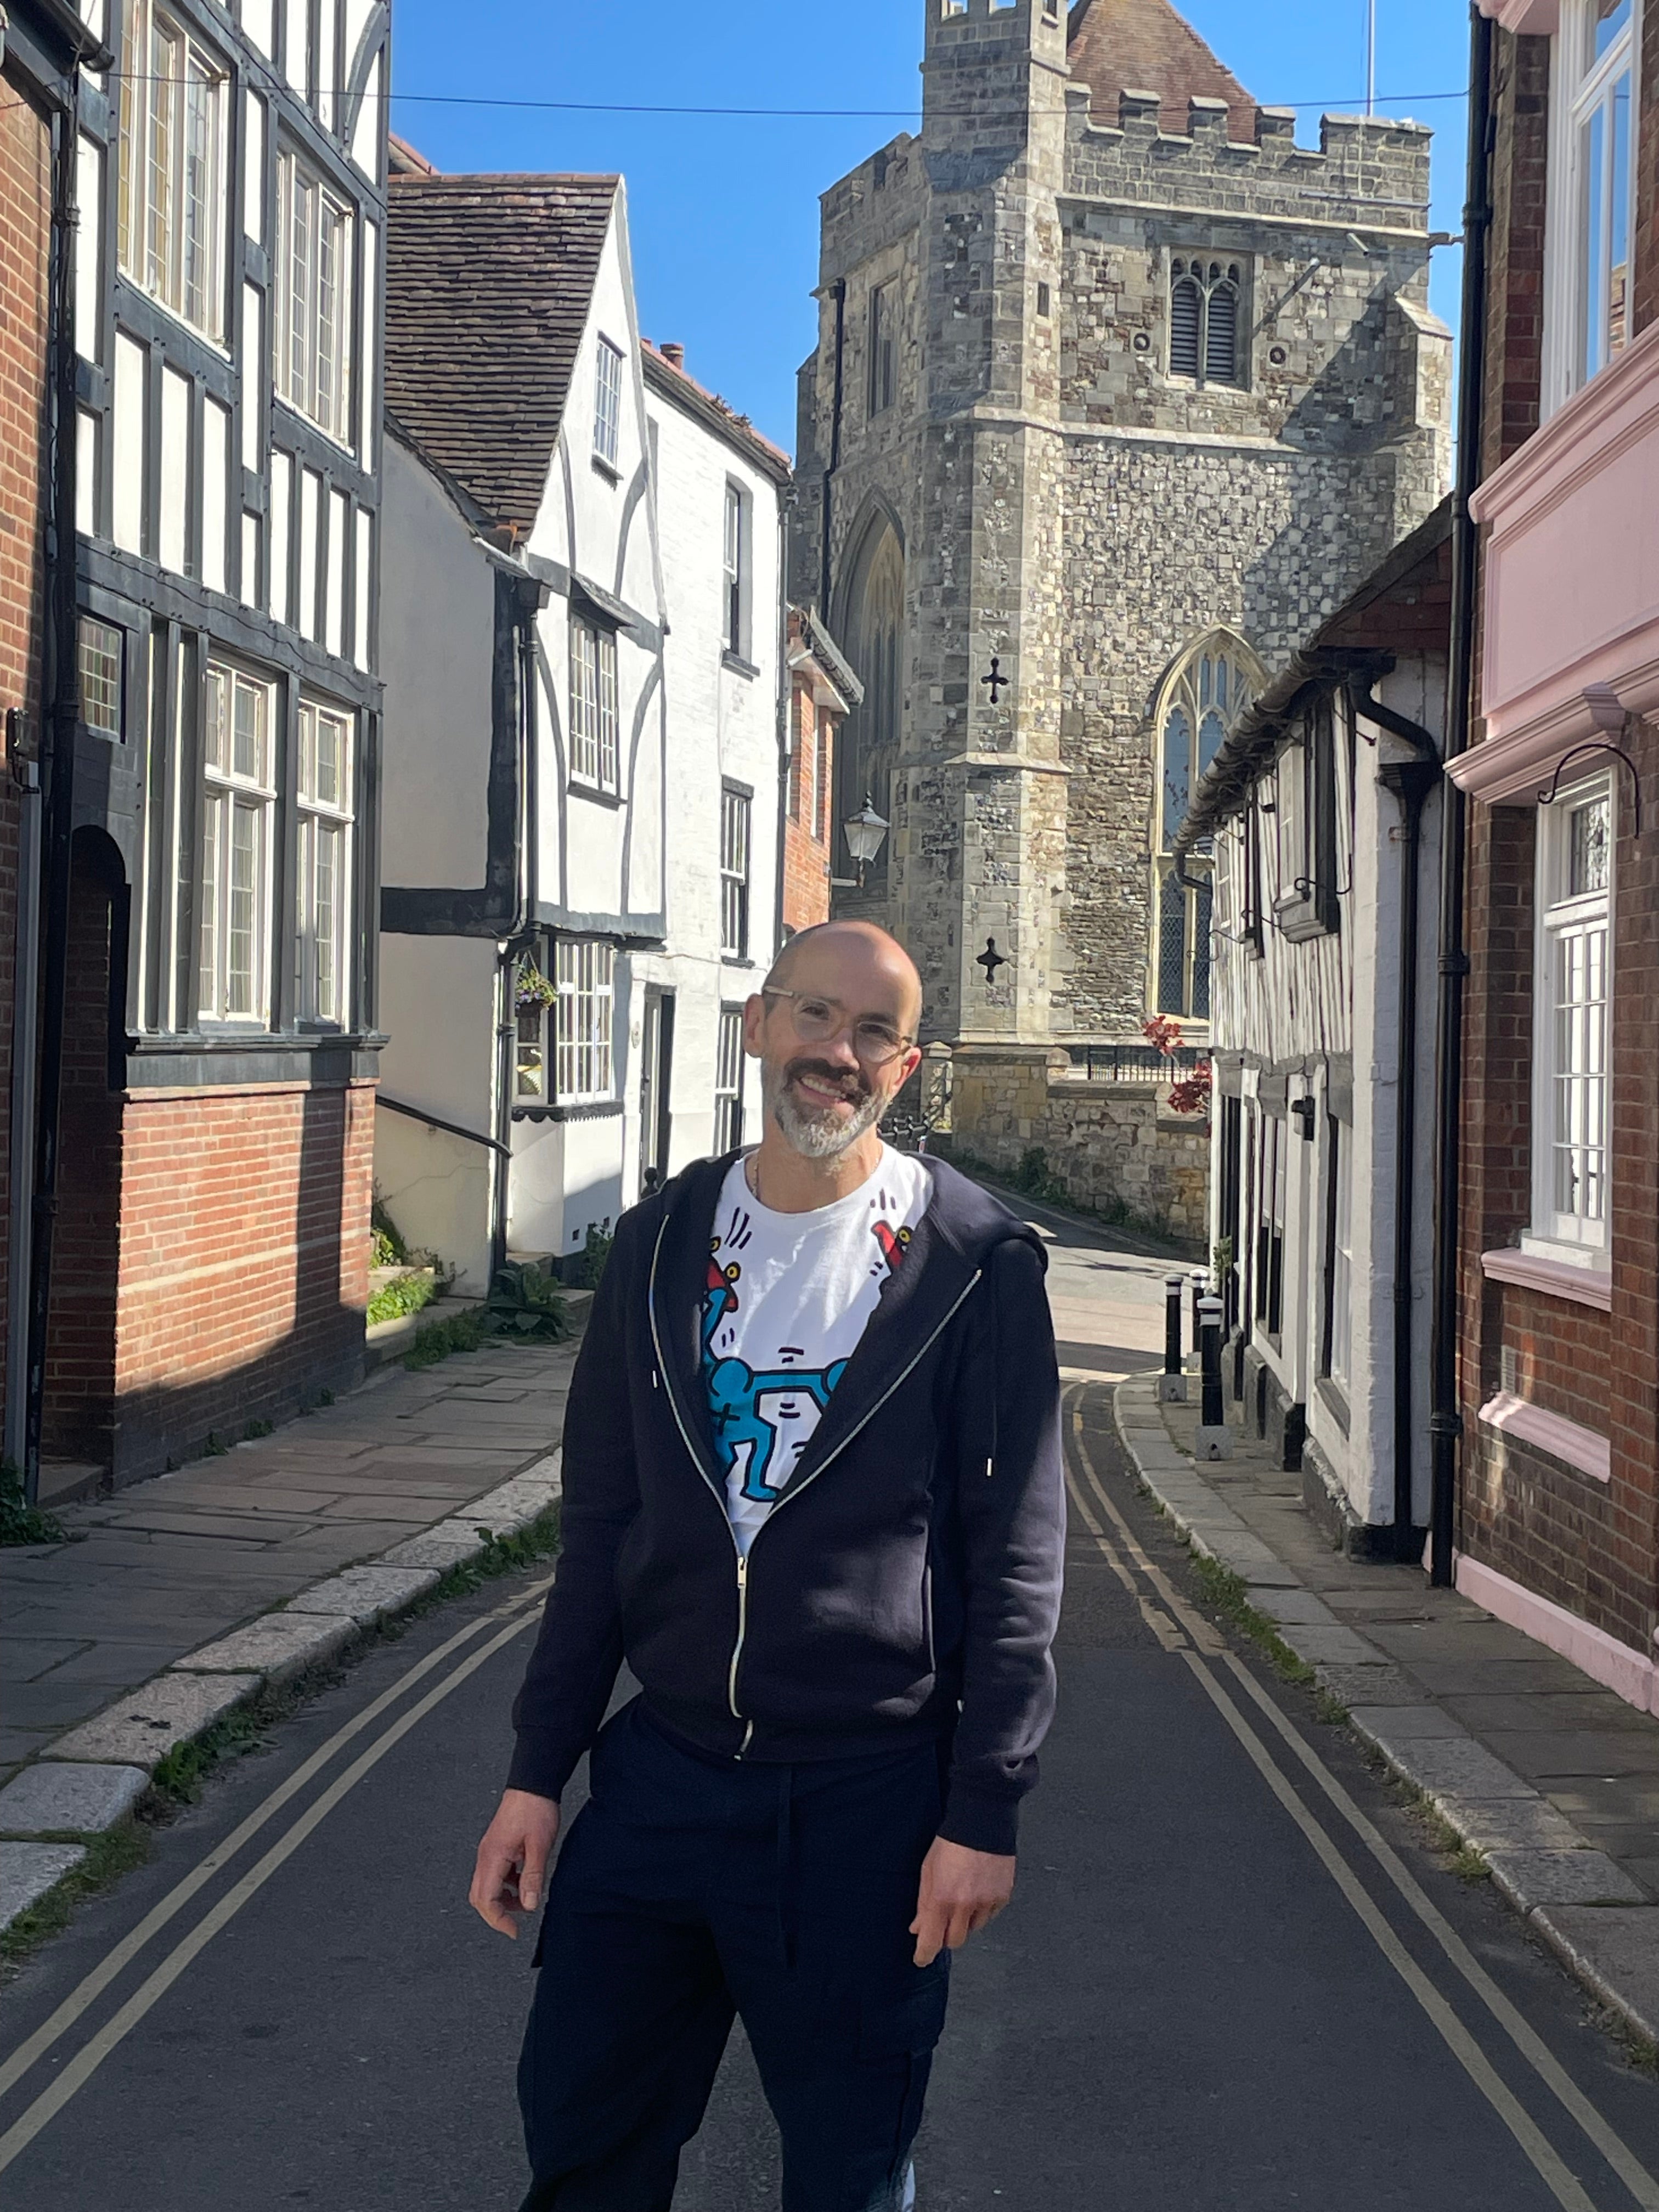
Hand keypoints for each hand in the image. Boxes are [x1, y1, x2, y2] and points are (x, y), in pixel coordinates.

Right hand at [470, 1788, 560, 1937]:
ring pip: (487, 1885)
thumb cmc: (535, 1808)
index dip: (498, 1920)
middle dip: (496, 1913)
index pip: (485, 1900)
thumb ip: (533, 1877)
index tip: (513, 1931)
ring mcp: (490, 1850)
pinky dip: (507, 1884)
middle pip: (480, 1896)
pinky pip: (496, 1873)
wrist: (533, 1783)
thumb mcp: (539, 1846)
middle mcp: (486, 1855)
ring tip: (526, 1899)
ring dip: (503, 1898)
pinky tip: (525, 1880)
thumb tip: (529, 1905)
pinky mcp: (498, 1845)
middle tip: (515, 1922)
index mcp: (493, 1857)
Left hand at [910, 1837, 1015, 1967]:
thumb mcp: (928, 1870)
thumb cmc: (951, 1842)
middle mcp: (965, 1905)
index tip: (921, 1959)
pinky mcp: (1002, 1897)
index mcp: (942, 1898)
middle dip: (946, 1935)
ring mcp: (987, 1902)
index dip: (924, 1954)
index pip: (932, 1941)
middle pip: (955, 1941)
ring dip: (965, 1921)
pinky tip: (978, 1890)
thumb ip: (923, 1903)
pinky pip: (990, 1915)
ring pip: (974, 1929)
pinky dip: (982, 1909)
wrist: (982, 1821)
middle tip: (943, 1919)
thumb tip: (917, 1928)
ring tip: (963, 1896)